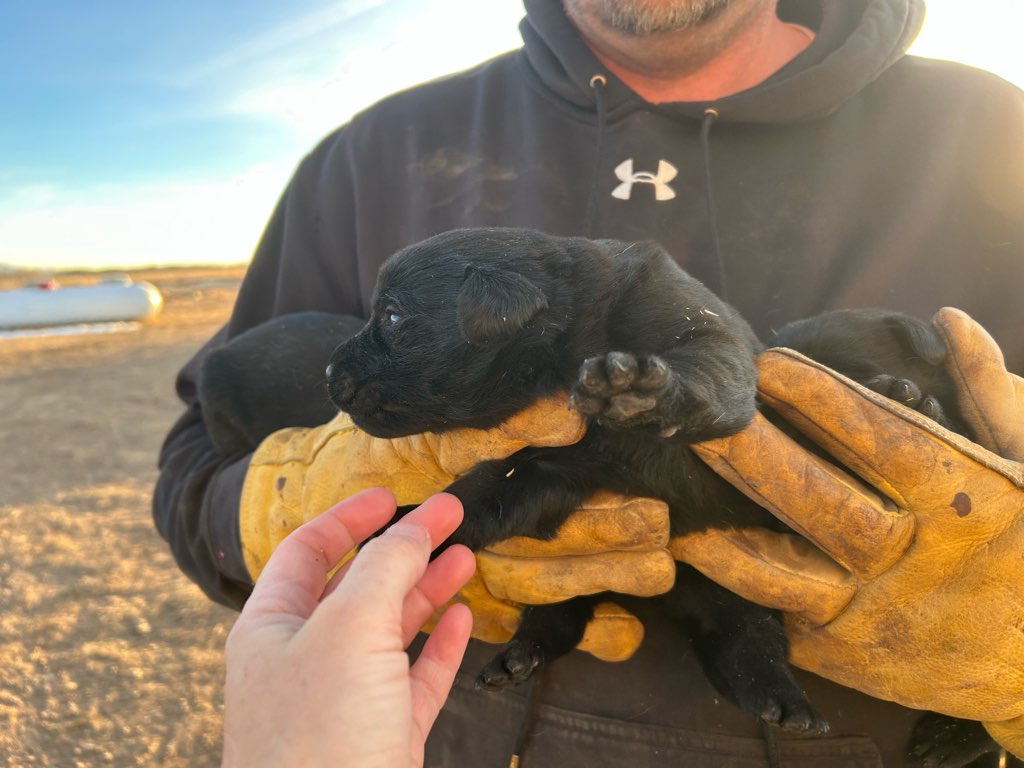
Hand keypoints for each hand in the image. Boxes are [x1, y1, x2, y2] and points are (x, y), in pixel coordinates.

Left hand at [222, 488, 474, 767]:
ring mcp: (344, 700)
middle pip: (357, 585)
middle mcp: (304, 659)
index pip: (306, 552)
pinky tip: (461, 616)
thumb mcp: (348, 629)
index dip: (348, 517)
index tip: (391, 494)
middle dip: (403, 548)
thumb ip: (383, 570)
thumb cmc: (316, 739)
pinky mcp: (381, 736)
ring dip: (427, 589)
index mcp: (271, 628)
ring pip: (390, 629)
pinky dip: (440, 644)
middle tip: (449, 516)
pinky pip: (414, 677)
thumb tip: (412, 528)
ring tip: (464, 556)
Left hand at [671, 308, 1023, 755]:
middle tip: (701, 415)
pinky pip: (770, 612)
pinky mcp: (835, 657)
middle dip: (752, 456)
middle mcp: (909, 562)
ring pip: (776, 573)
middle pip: (818, 504)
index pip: (885, 443)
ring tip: (668, 490)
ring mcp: (867, 617)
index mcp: (962, 507)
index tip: (771, 363)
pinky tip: (688, 543)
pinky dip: (727, 578)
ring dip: (717, 531)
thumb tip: (949, 319)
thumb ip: (991, 395)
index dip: (824, 401)